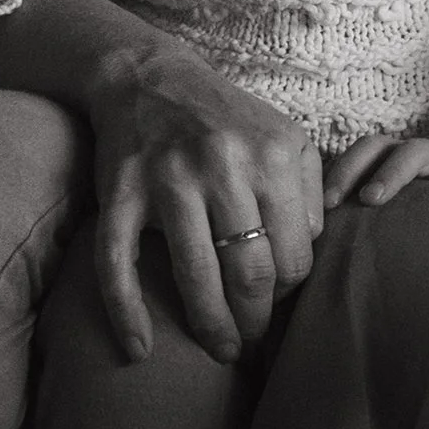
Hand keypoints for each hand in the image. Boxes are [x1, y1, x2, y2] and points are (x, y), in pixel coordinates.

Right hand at [83, 34, 323, 362]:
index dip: (288, 293)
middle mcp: (222, 166)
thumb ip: (310, 193)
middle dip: (256, 322)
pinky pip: (118, 263)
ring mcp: (167, 179)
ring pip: (196, 276)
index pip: (294, 256)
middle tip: (252, 344)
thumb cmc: (226, 119)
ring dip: (211, 328)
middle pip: (250, 273)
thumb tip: (307, 254)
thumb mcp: (285, 138)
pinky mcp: (120, 192)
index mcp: (271, 157)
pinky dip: (126, 313)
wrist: (148, 77)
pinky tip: (140, 350)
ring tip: (222, 351)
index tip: (277, 304)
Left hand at [323, 132, 428, 215]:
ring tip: (376, 199)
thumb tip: (338, 262)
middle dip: (357, 170)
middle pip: (380, 147)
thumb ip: (382, 224)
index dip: (339, 173)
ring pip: (419, 150)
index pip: (359, 155)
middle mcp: (419, 154)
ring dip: (394, 172)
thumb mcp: (413, 211)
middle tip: (346, 200)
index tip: (323, 207)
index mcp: (395, 161)